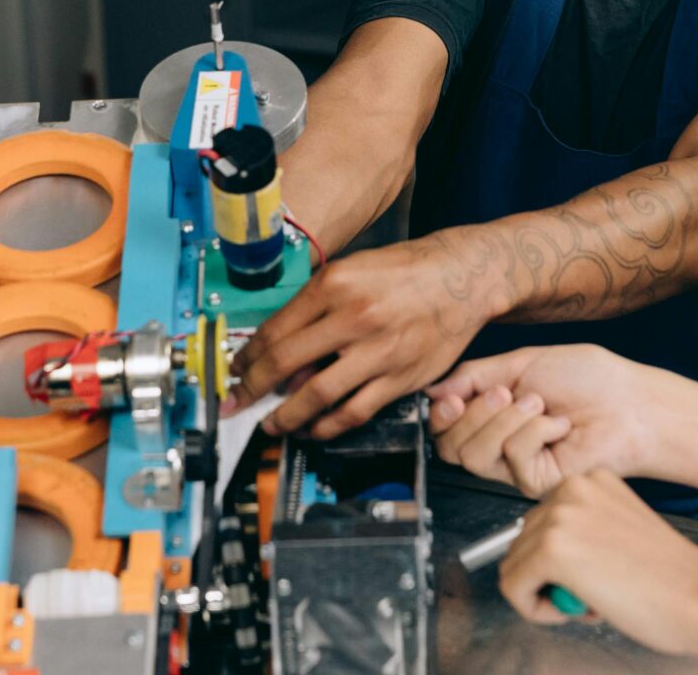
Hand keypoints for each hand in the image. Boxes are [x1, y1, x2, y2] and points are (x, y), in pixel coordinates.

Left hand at [227, 233, 498, 437]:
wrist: (462, 277)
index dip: (246, 357)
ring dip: (286, 416)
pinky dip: (328, 426)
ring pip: (316, 396)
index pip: (274, 330)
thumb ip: (315, 305)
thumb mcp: (351, 269)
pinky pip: (354, 411)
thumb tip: (280, 347)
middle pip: (285, 364)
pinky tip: (315, 428)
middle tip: (236, 402)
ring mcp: (378, 351)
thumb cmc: (406, 271)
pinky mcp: (400, 378)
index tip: (234, 370)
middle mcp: (354, 317)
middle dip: (252, 388)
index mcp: (334, 285)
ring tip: (272, 424)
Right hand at [427, 345, 687, 493]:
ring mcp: (517, 467)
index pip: (445, 429)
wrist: (630, 403)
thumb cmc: (590, 380)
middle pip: (451, 446)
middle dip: (476, 412)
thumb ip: (474, 376)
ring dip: (505, 419)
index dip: (442, 415)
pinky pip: (511, 457)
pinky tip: (560, 425)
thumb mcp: (522, 363)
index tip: (454, 397)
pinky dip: (535, 431)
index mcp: (494, 415)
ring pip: (473, 454)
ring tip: (539, 404)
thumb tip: (434, 390)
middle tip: (509, 393)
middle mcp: (500, 446)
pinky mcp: (536, 482)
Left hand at [499, 469, 697, 656]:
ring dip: (544, 593)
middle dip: (549, 577)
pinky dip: (536, 610)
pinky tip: (578, 610)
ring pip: (514, 566)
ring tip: (592, 601)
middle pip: (523, 542)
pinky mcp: (550, 549)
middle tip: (594, 594)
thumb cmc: (672, 577)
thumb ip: (582, 531)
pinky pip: (513, 588)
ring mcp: (558, 516)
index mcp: (590, 480)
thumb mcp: (618, 531)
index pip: (543, 522)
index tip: (596, 576)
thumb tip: (544, 555)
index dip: (561, 562)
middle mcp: (570, 489)